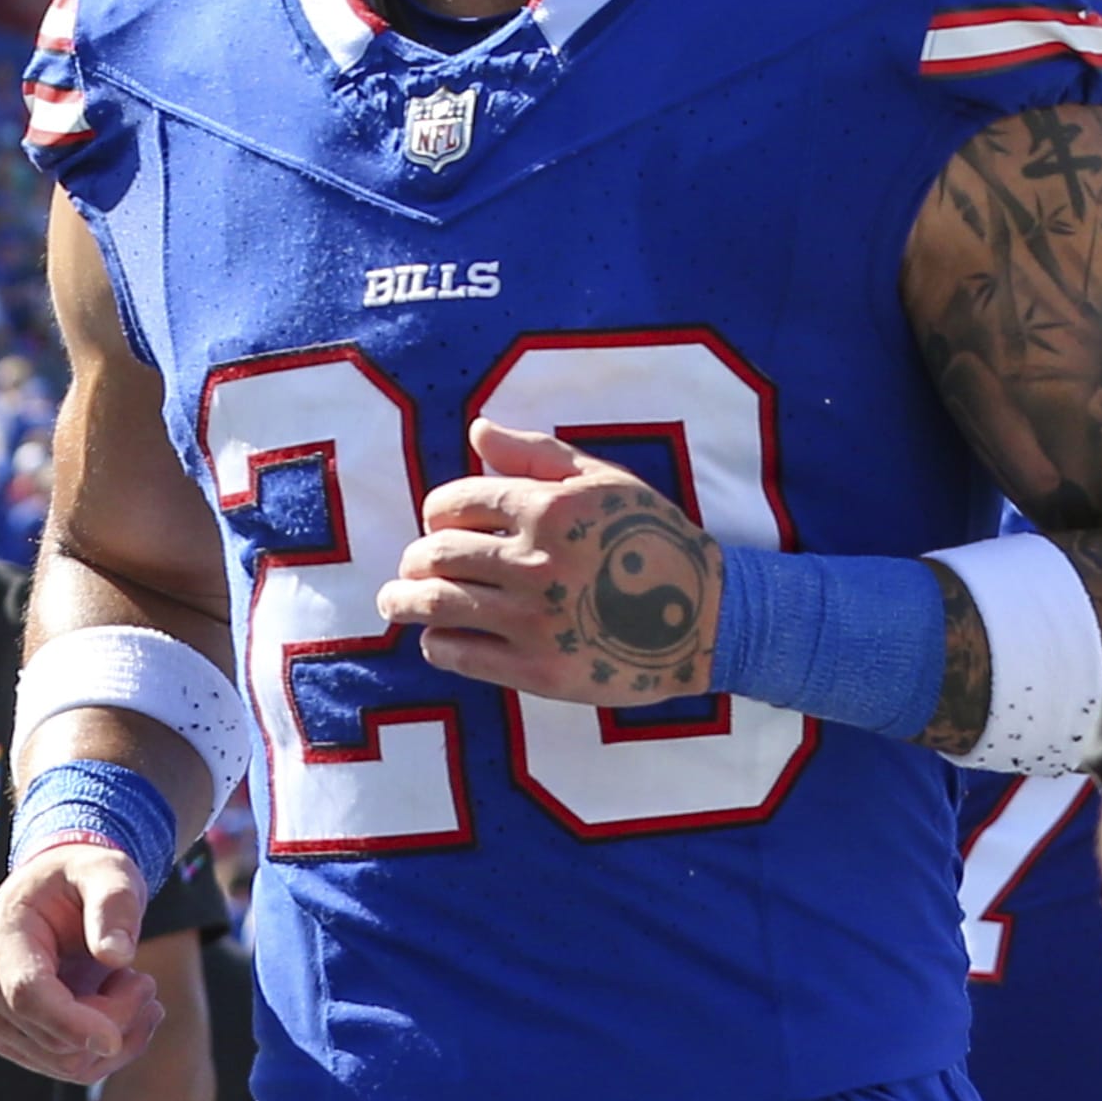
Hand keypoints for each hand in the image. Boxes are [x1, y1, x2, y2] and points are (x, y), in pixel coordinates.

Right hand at [0, 844, 161, 1083]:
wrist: (59, 888)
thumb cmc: (84, 876)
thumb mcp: (108, 872)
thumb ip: (115, 906)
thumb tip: (117, 955)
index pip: (27, 994)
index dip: (70, 1023)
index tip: (114, 1038)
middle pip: (52, 1035)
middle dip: (114, 1017)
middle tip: (143, 979)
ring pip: (61, 1062)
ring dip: (115, 1036)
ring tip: (136, 988)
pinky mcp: (10, 1034)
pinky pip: (62, 1066)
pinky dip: (102, 1050)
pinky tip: (126, 1012)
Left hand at [377, 418, 722, 706]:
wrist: (706, 618)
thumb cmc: (652, 540)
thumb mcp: (605, 481)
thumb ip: (538, 455)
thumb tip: (477, 431)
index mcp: (548, 509)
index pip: (455, 503)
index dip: (434, 513)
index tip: (436, 525)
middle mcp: (535, 562)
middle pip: (437, 555)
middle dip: (414, 558)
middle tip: (412, 566)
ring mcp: (534, 620)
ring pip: (437, 604)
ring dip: (403, 600)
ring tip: (395, 600)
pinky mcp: (538, 670)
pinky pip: (460, 654)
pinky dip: (436, 643)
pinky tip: (438, 638)